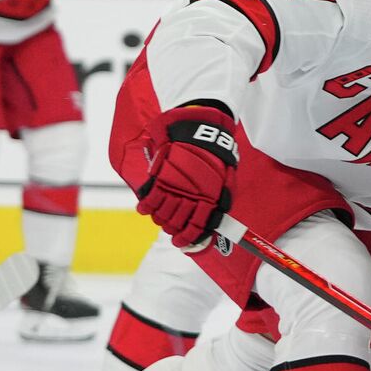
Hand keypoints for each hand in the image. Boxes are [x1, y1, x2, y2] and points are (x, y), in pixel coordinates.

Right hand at [133, 104, 238, 247]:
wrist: (201, 128)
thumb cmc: (214, 154)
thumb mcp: (226, 178)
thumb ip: (220, 200)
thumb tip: (214, 221)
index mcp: (210, 198)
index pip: (197, 226)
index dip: (188, 237)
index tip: (181, 242)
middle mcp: (192, 195)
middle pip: (177, 222)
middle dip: (172, 228)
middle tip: (169, 229)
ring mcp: (176, 187)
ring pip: (163, 213)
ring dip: (159, 219)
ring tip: (158, 218)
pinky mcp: (162, 176)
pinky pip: (151, 198)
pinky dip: (145, 205)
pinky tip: (143, 208)